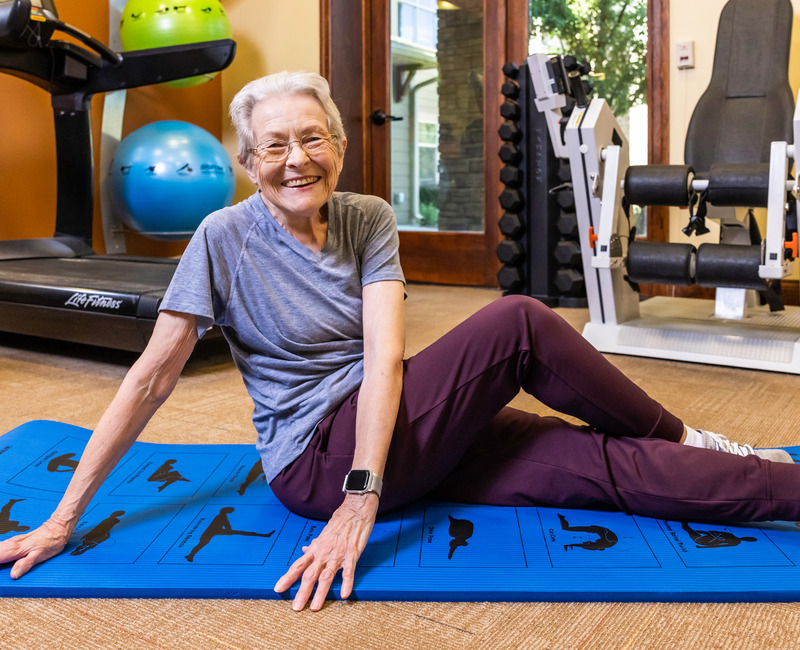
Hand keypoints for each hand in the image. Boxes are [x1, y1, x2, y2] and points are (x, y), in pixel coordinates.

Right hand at [0, 518, 71, 578]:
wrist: (58, 527)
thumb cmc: (52, 540)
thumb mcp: (39, 555)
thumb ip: (24, 564)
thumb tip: (13, 575)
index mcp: (13, 549)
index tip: (1, 570)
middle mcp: (11, 544)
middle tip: (3, 568)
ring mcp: (13, 542)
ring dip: (0, 556)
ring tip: (4, 566)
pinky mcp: (16, 542)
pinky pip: (3, 548)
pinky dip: (2, 554)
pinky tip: (4, 560)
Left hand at [274, 493, 377, 610]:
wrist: (355, 510)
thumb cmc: (340, 521)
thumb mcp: (323, 533)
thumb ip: (314, 545)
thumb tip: (304, 550)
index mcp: (316, 549)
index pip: (298, 565)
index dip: (288, 578)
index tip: (278, 589)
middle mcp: (324, 553)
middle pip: (310, 575)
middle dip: (302, 592)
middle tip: (296, 607)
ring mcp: (338, 555)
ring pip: (326, 577)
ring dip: (320, 593)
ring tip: (315, 607)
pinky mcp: (352, 555)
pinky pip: (348, 572)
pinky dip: (346, 583)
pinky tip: (344, 594)